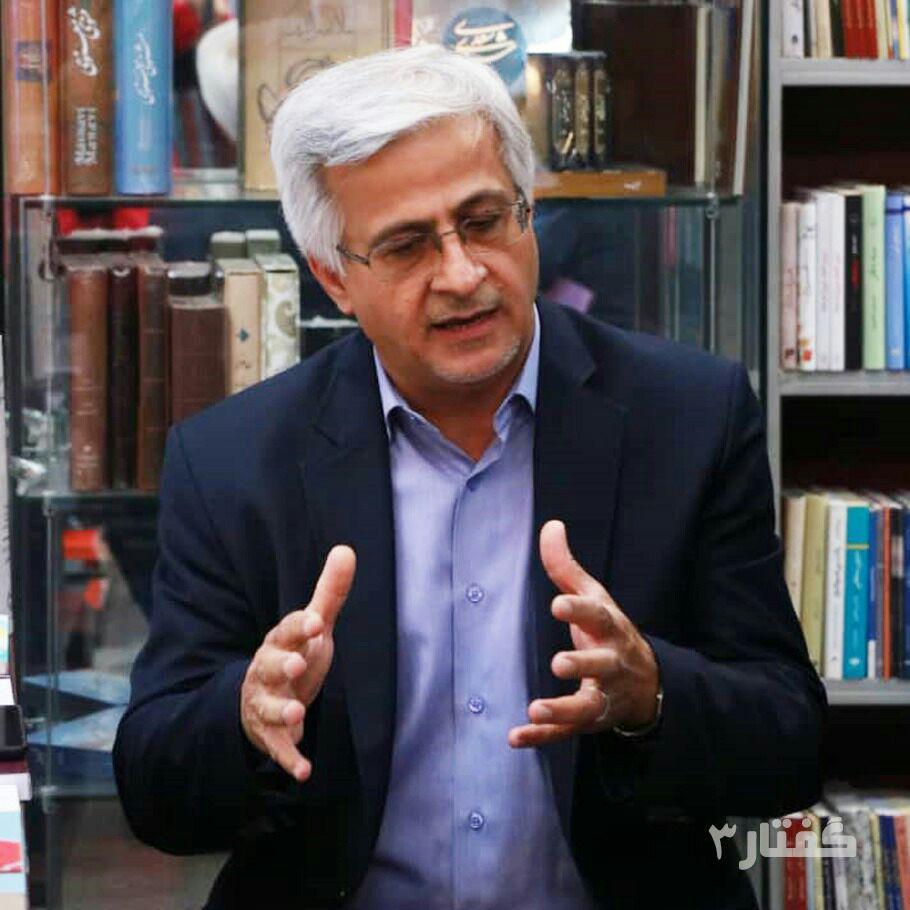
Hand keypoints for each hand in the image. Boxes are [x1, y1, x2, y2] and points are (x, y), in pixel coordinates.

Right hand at [241, 545, 355, 780]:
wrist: (260, 699)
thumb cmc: (293, 655)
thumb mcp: (313, 626)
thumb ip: (330, 593)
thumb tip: (347, 549)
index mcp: (280, 642)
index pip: (288, 630)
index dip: (301, 626)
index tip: (317, 621)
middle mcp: (267, 671)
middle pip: (271, 665)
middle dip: (283, 663)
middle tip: (297, 663)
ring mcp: (266, 703)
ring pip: (269, 706)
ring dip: (282, 709)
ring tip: (298, 712)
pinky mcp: (269, 734)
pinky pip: (278, 747)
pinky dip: (289, 758)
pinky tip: (304, 771)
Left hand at [508, 520, 658, 747]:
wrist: (647, 685)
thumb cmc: (611, 633)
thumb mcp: (596, 598)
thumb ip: (567, 567)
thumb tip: (550, 525)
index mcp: (610, 629)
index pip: (598, 617)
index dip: (580, 610)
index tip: (558, 604)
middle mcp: (611, 664)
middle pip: (601, 665)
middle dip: (582, 665)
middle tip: (559, 663)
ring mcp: (603, 696)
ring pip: (586, 706)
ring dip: (562, 709)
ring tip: (536, 710)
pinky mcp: (589, 721)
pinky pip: (566, 733)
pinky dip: (542, 738)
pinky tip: (516, 737)